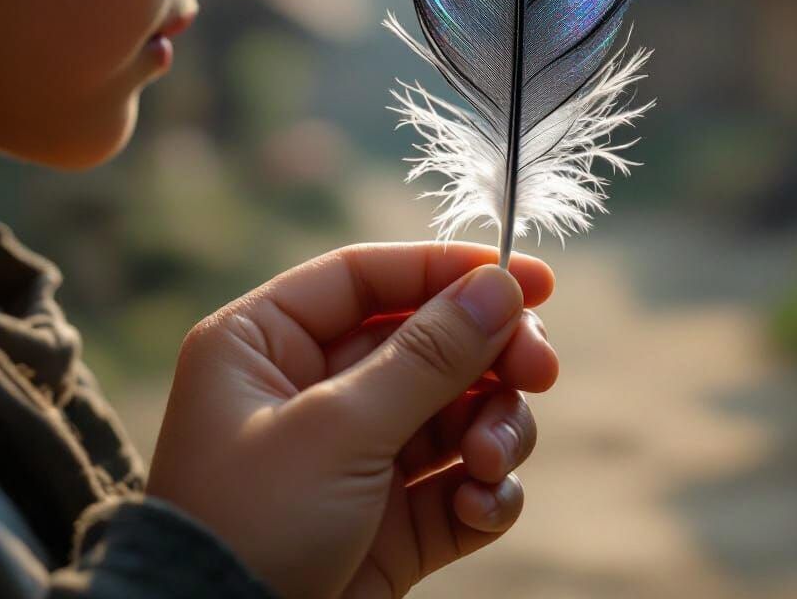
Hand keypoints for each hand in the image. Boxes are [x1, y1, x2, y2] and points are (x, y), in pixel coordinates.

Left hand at [145, 242, 557, 598]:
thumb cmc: (255, 528)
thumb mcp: (339, 429)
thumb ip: (428, 355)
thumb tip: (499, 286)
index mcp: (269, 343)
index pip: (372, 277)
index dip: (450, 268)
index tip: (534, 278)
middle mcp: (314, 388)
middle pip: (429, 338)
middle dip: (490, 356)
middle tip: (541, 370)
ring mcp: (358, 452)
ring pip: (456, 407)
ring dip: (493, 428)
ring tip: (490, 463)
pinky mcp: (392, 516)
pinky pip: (460, 478)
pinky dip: (485, 489)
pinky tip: (479, 506)